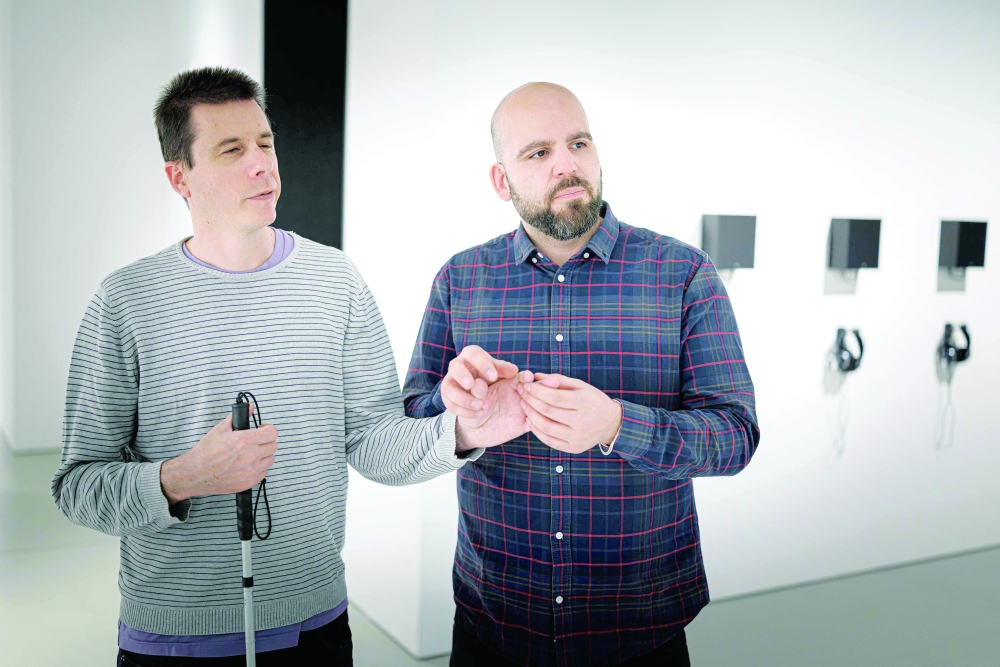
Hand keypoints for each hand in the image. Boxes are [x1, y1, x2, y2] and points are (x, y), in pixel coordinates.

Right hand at [160, 405, 277, 503]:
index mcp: (245, 441)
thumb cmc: (206, 452)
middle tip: (256, 442)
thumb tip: (249, 407)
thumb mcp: (220, 429)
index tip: (262, 430)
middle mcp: (251, 456)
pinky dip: (258, 468)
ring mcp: (252, 471)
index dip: (268, 429)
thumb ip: (237, 417)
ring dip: (264, 455)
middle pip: (273, 446)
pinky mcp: (250, 482)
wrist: (196, 473)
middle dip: (265, 441)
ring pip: (270, 459)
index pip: (272, 433)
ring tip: (251, 454)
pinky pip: (264, 472)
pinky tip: (247, 465)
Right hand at [442, 345, 532, 450]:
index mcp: (475, 359)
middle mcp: (461, 368)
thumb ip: (515, 378)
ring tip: (480, 405)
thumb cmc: (498, 390)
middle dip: (464, 375)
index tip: (494, 376)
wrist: (486, 416)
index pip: (474, 353)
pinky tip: (477, 413)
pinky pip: (450, 404)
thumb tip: (527, 375)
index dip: (482, 363)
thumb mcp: (507, 383)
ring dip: (463, 397)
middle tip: (473, 385)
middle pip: (456, 365)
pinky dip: (463, 410)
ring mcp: (451, 384)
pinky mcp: (448, 399)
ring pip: (448, 386)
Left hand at [517, 373, 622, 453]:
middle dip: (530, 400)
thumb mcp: (580, 386)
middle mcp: (582, 421)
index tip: (526, 385)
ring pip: (546, 427)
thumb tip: (536, 376)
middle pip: (548, 411)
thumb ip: (558, 380)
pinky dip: (537, 430)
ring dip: (530, 415)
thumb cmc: (592, 400)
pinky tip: (530, 420)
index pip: (554, 397)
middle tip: (521, 393)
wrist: (609, 423)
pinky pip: (550, 440)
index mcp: (585, 403)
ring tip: (524, 406)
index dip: (537, 391)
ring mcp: (578, 437)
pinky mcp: (574, 448)